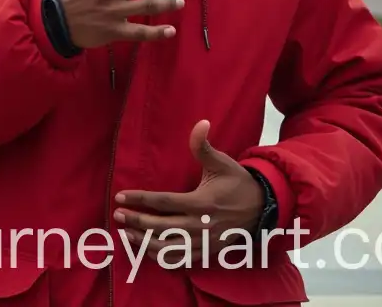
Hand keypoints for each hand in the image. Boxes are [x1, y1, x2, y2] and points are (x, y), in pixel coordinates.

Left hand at [112, 121, 264, 263]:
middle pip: (161, 227)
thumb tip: (201, 122)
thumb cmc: (237, 182)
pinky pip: (182, 260)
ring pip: (169, 248)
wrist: (263, 208)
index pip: (163, 202)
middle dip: (137, 222)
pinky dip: (163, 259)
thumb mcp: (222, 163)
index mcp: (201, 202)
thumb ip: (204, 146)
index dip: (140, 200)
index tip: (121, 197)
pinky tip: (147, 252)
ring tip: (127, 235)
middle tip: (118, 216)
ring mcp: (204, 242)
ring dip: (145, 243)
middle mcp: (201, 225)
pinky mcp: (208, 252)